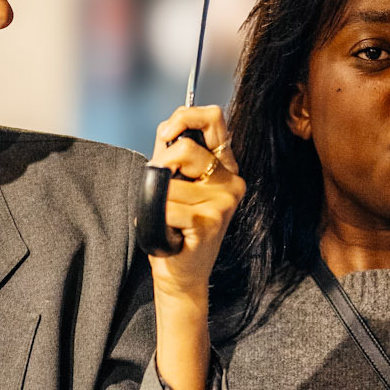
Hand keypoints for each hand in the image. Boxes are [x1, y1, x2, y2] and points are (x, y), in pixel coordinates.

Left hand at [146, 105, 244, 303]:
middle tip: (160, 188)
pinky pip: (167, 207)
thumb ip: (172, 149)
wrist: (181, 273)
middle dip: (161, 166)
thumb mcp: (174, 181)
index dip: (186, 116)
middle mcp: (231, 182)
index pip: (214, 118)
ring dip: (158, 202)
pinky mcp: (210, 222)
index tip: (168, 133)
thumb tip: (169, 126)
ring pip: (170, 184)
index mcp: (224, 167)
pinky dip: (158, 219)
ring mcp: (224, 202)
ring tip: (169, 219)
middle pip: (186, 149)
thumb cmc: (176, 229)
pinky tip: (171, 232)